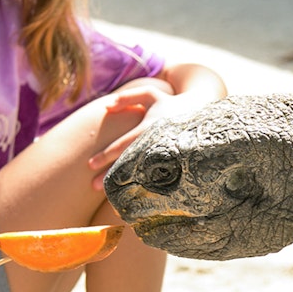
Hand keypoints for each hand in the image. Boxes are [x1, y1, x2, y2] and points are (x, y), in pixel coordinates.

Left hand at [87, 83, 211, 189]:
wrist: (202, 112)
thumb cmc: (170, 103)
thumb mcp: (151, 95)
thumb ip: (128, 98)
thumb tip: (105, 107)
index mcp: (149, 128)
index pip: (123, 144)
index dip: (106, 155)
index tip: (89, 165)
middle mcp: (157, 144)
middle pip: (130, 162)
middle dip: (110, 174)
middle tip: (92, 186)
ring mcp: (167, 156)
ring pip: (142, 173)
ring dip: (126, 184)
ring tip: (111, 196)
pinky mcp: (176, 163)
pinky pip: (157, 177)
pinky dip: (144, 186)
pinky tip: (134, 195)